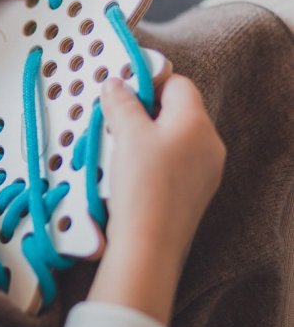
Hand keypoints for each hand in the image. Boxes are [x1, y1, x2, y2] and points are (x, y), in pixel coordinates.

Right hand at [88, 74, 225, 324]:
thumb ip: (122, 102)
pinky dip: (155, 158)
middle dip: (145, 110)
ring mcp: (206, 171)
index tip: (124, 90)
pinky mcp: (195, 192)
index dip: (150, 81)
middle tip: (116, 120)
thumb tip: (116, 84)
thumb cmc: (141, 183)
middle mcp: (210, 144)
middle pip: (177, 111)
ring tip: (120, 147)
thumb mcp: (127, 135)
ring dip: (148, 135)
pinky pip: (176, 161)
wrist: (148, 244)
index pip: (178, 84)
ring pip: (175, 137)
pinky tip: (134, 171)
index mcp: (197, 122)